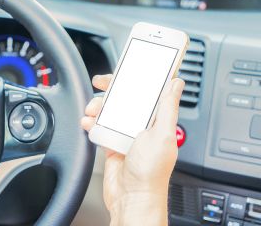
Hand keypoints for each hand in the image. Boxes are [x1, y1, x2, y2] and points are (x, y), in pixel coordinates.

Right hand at [81, 74, 184, 224]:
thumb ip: (167, 108)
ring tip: (93, 111)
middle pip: (125, 97)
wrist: (131, 198)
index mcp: (157, 120)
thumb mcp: (162, 135)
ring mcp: (125, 134)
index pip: (149, 91)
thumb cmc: (150, 172)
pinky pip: (99, 126)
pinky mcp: (111, 143)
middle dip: (112, 88)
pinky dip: (91, 123)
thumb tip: (177, 83)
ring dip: (98, 106)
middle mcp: (141, 125)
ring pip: (109, 110)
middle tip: (102, 83)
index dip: (138, 77)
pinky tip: (89, 123)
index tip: (127, 67)